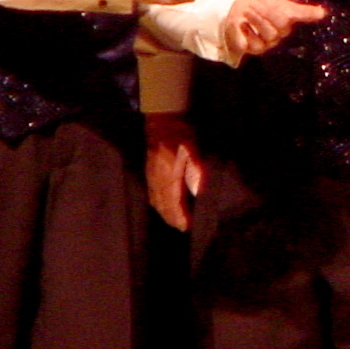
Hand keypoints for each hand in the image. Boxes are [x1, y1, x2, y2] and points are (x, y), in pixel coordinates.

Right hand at [145, 112, 202, 230]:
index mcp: (167, 176)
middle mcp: (157, 181)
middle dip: (173, 219)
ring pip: (156, 202)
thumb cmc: (179, 133)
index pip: (173, 204)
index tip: (189, 226)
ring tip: (176, 222)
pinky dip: (159, 205)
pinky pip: (152, 195)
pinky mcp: (150, 173)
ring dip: (166, 214)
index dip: (181, 217)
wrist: (161, 120)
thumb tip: (199, 189)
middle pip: (163, 207)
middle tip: (185, 228)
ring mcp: (151, 177)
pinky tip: (165, 207)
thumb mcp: (191, 148)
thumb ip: (195, 169)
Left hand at [223, 0, 327, 56]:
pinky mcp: (257, 49)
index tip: (321, 12)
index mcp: (288, 12)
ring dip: (256, 18)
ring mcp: (271, 40)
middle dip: (267, 9)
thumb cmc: (254, 1)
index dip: (312, 13)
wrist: (232, 16)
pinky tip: (242, 24)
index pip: (304, 13)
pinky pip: (256, 41)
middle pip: (283, 20)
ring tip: (247, 10)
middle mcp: (283, 28)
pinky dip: (247, 29)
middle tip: (254, 2)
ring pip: (270, 31)